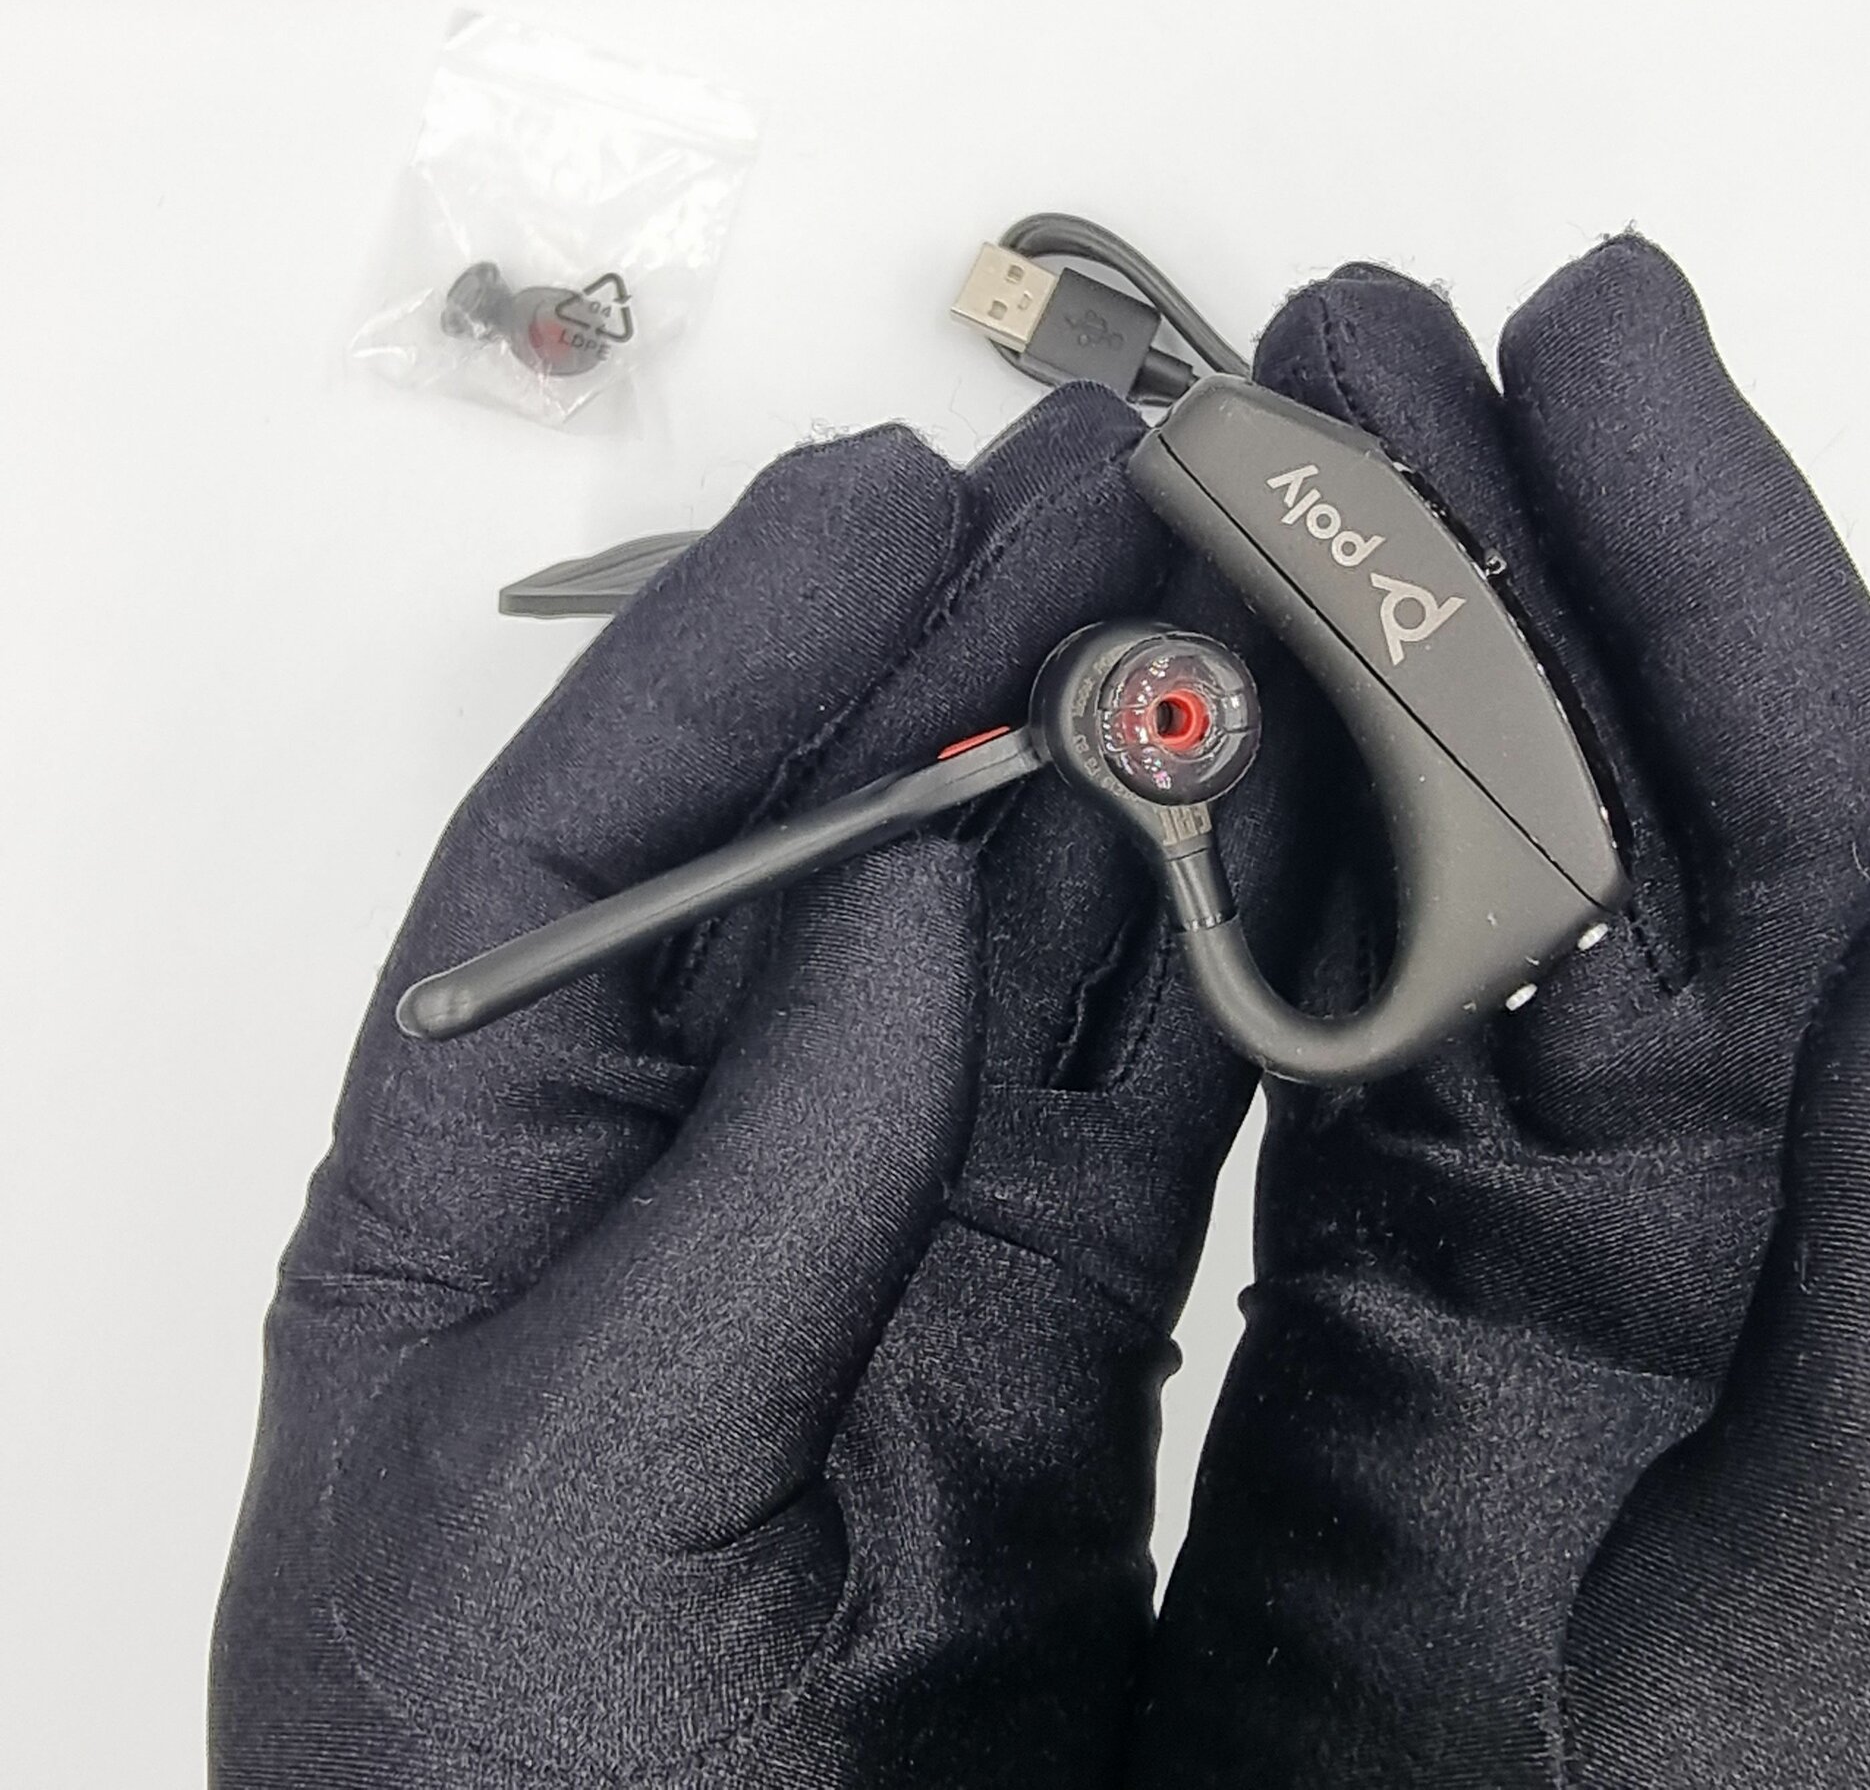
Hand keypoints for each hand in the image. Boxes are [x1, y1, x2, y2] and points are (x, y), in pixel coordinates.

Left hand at [210, 385, 1303, 1787]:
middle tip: (1107, 485)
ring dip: (1124, 770)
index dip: (738, 642)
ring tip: (1224, 602)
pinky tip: (1288, 821)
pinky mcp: (1055, 1317)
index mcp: (498, 1162)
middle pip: (847, 843)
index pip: (607, 835)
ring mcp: (893, 1223)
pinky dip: (1228, 958)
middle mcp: (700, 1157)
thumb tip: (910, 896)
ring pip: (1024, 940)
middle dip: (968, 653)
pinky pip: (1146, 1095)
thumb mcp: (577, 1466)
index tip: (873, 498)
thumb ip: (759, 1175)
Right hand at [1138, 238, 1869, 1784]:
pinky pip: (1273, 1027)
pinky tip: (1144, 740)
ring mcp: (1511, 1213)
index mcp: (1866, 1184)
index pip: (1797, 792)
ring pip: (1408, 868)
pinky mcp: (1343, 1293)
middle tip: (1340, 343)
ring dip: (1317, 671)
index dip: (1695, 538)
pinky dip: (1207, 877)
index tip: (1583, 325)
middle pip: (1578, 776)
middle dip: (1466, 539)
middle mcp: (1706, 1161)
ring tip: (1212, 483)